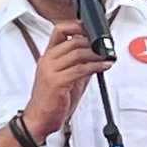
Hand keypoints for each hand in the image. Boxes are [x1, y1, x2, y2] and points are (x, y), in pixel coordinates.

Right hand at [23, 21, 112, 139]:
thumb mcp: (65, 78)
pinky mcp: (57, 81)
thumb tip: (95, 55)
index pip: (60, 30)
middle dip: (93, 42)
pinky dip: (96, 66)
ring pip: (77, 53)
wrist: (39, 120)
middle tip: (106, 46)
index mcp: (47, 56)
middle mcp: (47, 60)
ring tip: (107, 56)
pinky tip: (104, 66)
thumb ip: (77, 65)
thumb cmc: (50, 101)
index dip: (77, 26)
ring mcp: (51, 70)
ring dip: (97, 54)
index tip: (93, 30)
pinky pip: (80, 69)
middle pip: (72, 40)